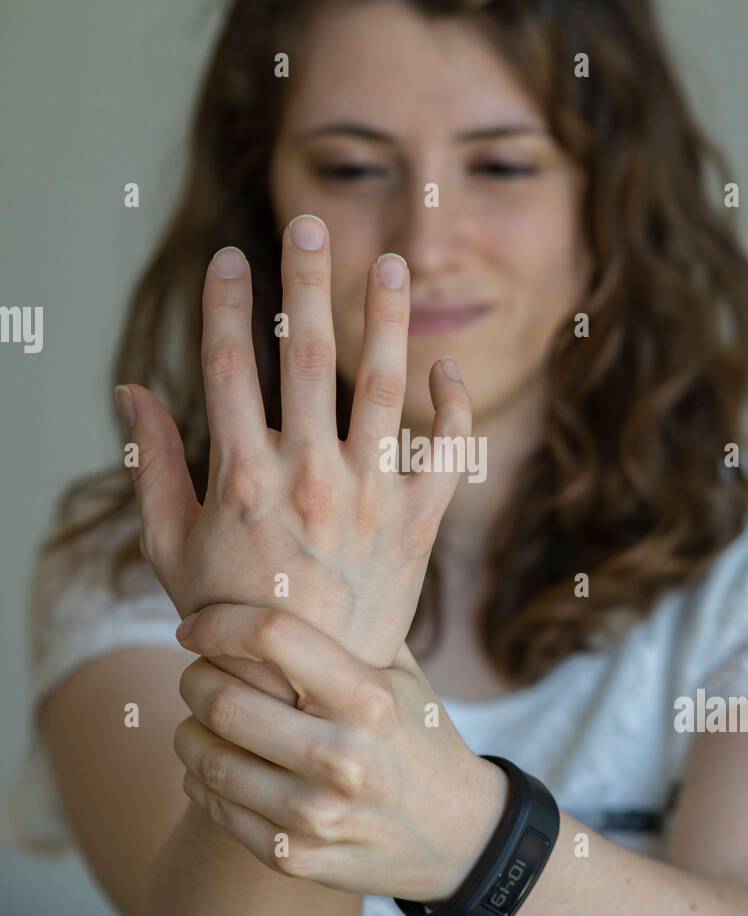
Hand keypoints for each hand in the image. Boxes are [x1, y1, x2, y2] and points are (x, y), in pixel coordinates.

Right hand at [115, 220, 471, 674]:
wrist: (305, 691)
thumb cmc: (229, 614)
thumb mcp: (171, 548)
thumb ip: (153, 466)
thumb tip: (130, 392)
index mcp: (243, 478)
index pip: (230, 366)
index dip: (227, 303)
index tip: (230, 258)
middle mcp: (310, 477)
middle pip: (308, 355)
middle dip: (306, 280)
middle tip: (308, 225)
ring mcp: (370, 498)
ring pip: (384, 387)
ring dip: (389, 318)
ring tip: (393, 263)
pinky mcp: (419, 522)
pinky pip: (447, 452)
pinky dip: (450, 407)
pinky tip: (444, 367)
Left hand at [172, 602, 509, 901]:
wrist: (459, 837)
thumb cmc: (418, 737)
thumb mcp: (401, 676)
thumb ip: (348, 630)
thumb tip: (276, 571)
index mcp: (370, 699)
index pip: (271, 637)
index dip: (217, 623)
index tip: (194, 627)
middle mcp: (344, 758)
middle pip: (224, 702)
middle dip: (195, 679)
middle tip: (198, 673)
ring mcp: (318, 815)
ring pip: (208, 760)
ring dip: (190, 731)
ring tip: (201, 718)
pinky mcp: (296, 857)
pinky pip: (215, 809)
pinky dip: (200, 779)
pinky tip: (212, 764)